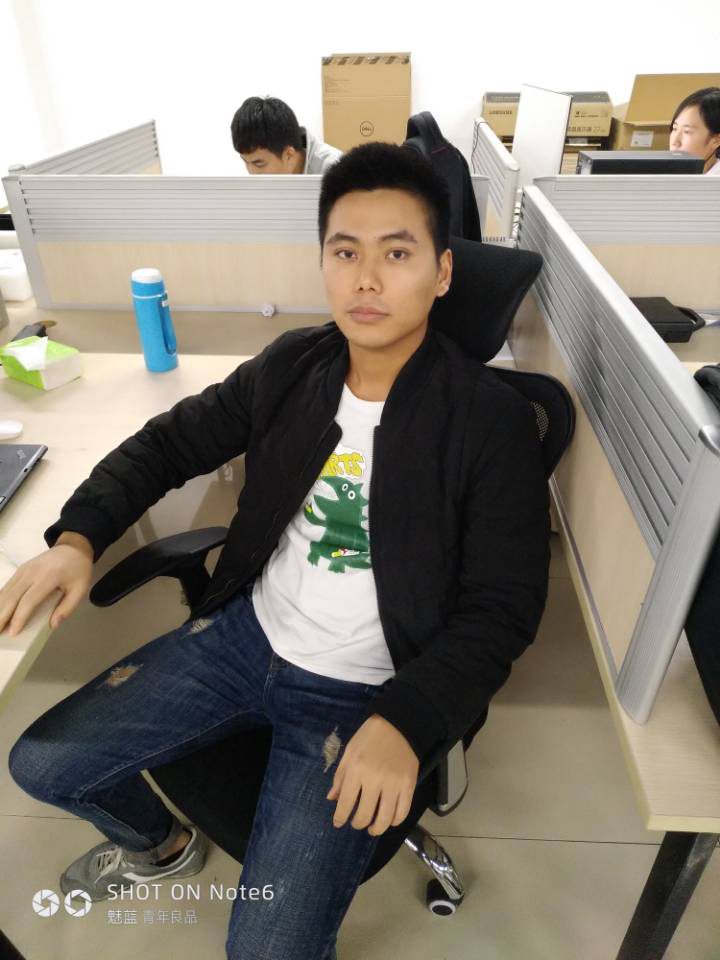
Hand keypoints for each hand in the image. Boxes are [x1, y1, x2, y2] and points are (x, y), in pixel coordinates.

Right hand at [0, 532, 92, 635]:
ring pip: (6, 591)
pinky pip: (7, 586)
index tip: (13, 632)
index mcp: (48, 577)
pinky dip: (0, 599)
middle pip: (12, 597)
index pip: (29, 600)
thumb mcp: (80, 589)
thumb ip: (68, 607)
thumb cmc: (78, 570)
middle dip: (2, 616)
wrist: (72, 547)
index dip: (19, 617)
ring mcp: (23, 570)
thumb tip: (53, 625)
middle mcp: (32, 573)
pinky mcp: (20, 569)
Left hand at [326, 714, 418, 835]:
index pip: (345, 804)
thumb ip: (340, 777)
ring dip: (376, 829)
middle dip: (357, 824)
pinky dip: (394, 821)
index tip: (338, 823)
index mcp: (356, 770)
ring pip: (384, 820)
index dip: (340, 818)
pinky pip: (402, 812)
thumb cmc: (369, 737)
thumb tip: (332, 799)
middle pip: (364, 815)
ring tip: (372, 828)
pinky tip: (389, 820)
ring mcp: (393, 784)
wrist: (399, 724)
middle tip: (356, 823)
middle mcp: (374, 780)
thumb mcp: (349, 752)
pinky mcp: (409, 785)